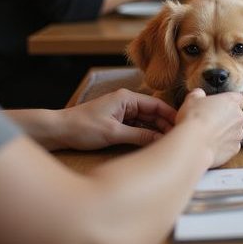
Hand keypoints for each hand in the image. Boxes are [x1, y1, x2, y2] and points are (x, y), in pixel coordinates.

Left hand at [55, 89, 177, 149]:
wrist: (58, 131)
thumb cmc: (82, 128)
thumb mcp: (113, 133)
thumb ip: (139, 136)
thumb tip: (161, 141)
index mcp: (127, 98)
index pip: (157, 105)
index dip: (172, 116)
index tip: (184, 127)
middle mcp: (126, 102)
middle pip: (153, 113)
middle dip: (166, 125)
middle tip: (179, 139)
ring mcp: (122, 112)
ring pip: (146, 122)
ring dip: (156, 131)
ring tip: (170, 144)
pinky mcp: (117, 122)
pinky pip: (137, 127)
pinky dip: (145, 135)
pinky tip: (154, 144)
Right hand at [176, 89, 242, 167]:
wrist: (194, 143)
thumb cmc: (193, 119)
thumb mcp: (191, 99)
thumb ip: (198, 94)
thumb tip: (199, 94)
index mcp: (231, 102)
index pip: (238, 98)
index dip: (229, 102)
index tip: (220, 105)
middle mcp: (239, 117)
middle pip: (237, 116)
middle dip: (227, 118)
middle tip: (211, 120)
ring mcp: (238, 134)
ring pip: (234, 132)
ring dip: (225, 132)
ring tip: (209, 134)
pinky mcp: (235, 149)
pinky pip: (230, 145)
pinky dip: (223, 146)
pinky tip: (210, 145)